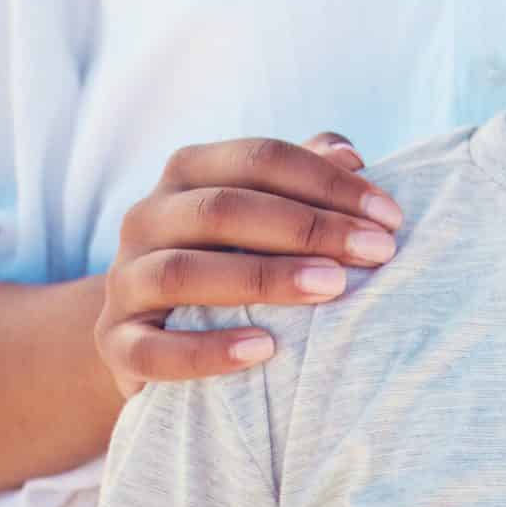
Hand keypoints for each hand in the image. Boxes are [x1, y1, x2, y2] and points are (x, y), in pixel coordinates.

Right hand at [96, 133, 402, 395]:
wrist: (152, 327)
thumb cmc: (231, 254)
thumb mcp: (264, 210)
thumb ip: (302, 175)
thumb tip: (350, 155)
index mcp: (188, 172)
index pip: (259, 158)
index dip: (328, 182)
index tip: (390, 216)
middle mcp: (146, 217)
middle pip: (224, 209)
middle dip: (307, 228)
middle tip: (376, 253)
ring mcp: (125, 281)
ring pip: (182, 272)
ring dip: (264, 279)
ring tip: (333, 289)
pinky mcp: (115, 344)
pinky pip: (153, 350)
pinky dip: (207, 351)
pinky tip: (265, 350)